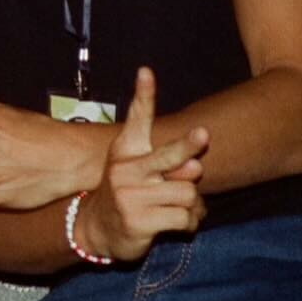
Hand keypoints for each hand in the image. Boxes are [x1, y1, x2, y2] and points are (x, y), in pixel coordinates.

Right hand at [75, 67, 206, 262]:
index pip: (137, 119)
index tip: (146, 72)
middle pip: (167, 155)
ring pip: (186, 192)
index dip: (143, 95)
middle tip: (204, 133)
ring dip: (192, 204)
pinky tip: (178, 223)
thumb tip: (195, 168)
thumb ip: (170, 165)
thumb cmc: (129, 193)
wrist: (97, 229)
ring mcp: (130, 196)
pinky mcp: (138, 221)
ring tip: (180, 207)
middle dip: (187, 146)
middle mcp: (125, 170)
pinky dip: (189, 222)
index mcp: (125, 151)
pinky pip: (183, 217)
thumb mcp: (141, 172)